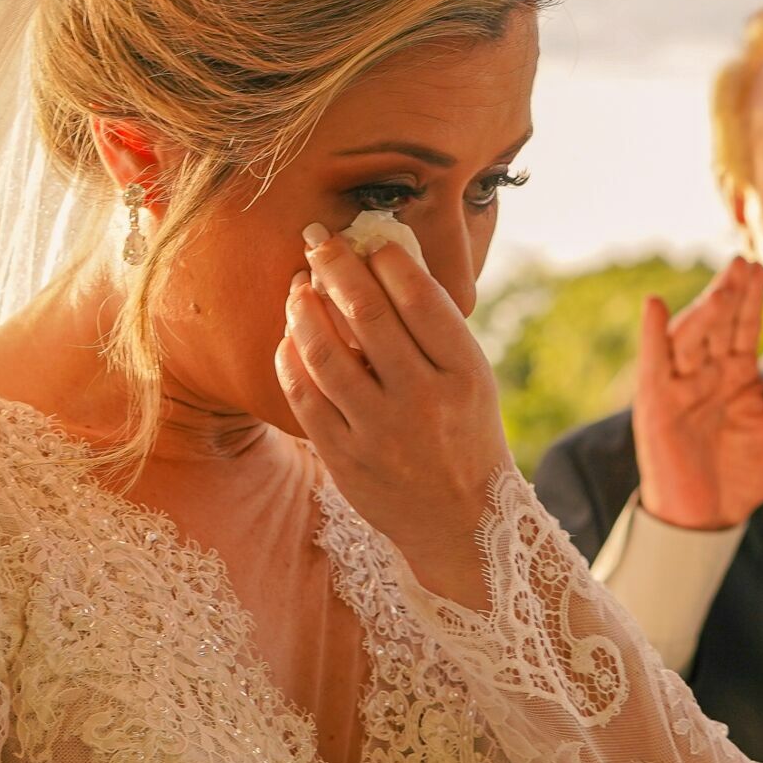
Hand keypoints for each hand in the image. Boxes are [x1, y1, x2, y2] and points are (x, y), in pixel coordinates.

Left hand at [276, 226, 506, 608]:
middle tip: (317, 241)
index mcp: (464, 374)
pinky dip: (291, 358)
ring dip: (303, 309)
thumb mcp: (471, 377)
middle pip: (366, 315)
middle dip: (335, 268)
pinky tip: (291, 338)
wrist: (462, 521)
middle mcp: (423, 400)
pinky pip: (304, 396)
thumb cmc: (465, 432)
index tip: (370, 242)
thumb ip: (434, 327)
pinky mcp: (345, 458)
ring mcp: (380, 432)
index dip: (388, 260)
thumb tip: (384, 258)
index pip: (420, 299)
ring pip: (325, 352)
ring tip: (298, 286)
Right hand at [632, 257, 762, 530]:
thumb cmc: (748, 472)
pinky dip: (652, 334)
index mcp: (735, 374)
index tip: (761, 267)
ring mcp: (679, 385)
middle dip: (730, 293)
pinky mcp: (656, 403)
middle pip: (717, 324)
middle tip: (744, 262)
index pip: (743, 327)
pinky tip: (656, 306)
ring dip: (705, 309)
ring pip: (690, 337)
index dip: (751, 298)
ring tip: (725, 287)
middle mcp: (706, 373)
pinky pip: (654, 363)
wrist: (715, 516)